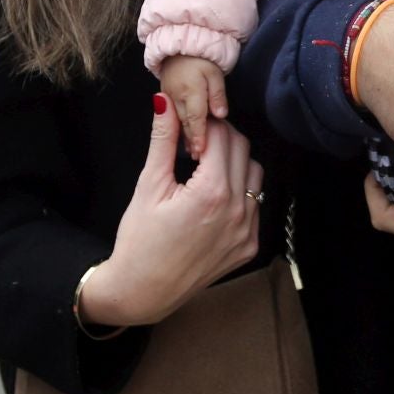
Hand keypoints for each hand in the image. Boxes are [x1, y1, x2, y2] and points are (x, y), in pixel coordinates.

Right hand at [77, 99, 262, 328]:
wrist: (143, 291)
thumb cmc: (140, 240)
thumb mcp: (149, 186)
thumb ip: (163, 140)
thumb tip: (165, 102)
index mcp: (212, 192)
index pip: (221, 135)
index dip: (204, 125)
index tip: (190, 126)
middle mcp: (237, 210)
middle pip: (241, 149)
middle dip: (220, 139)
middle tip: (194, 147)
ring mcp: (247, 231)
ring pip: (254, 175)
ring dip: (233, 164)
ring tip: (204, 172)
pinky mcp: (249, 247)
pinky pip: (254, 205)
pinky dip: (238, 193)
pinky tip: (212, 200)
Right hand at [159, 55, 227, 157]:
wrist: (179, 43)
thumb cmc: (200, 58)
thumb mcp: (214, 72)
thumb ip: (217, 94)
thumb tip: (220, 114)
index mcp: (190, 89)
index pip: (196, 117)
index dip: (200, 135)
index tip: (202, 150)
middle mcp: (176, 95)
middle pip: (186, 122)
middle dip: (192, 139)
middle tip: (198, 155)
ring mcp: (168, 95)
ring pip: (178, 121)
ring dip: (184, 136)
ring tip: (192, 151)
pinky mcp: (164, 95)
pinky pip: (172, 116)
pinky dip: (177, 128)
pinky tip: (184, 138)